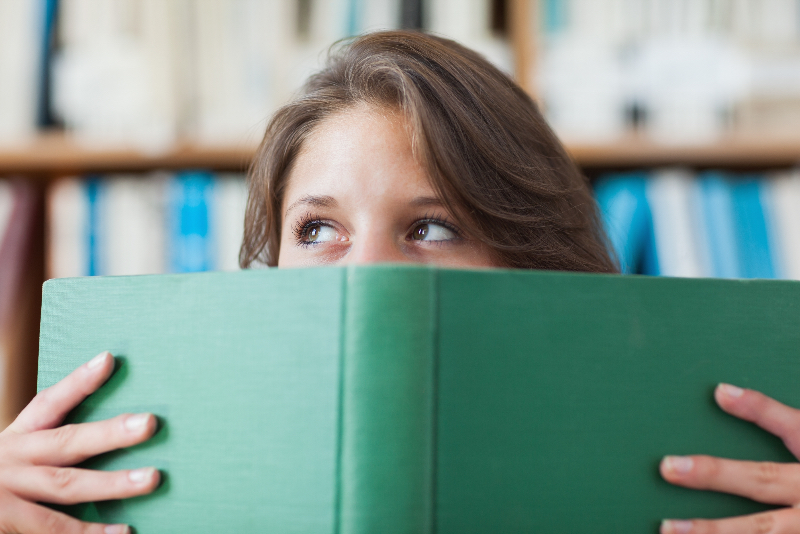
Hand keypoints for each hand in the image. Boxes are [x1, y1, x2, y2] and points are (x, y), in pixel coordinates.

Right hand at [0, 352, 158, 533]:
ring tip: (151, 479)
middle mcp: (12, 460)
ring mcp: (6, 492)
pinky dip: (89, 533)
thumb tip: (100, 419)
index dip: (79, 382)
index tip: (109, 360)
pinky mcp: (5, 521)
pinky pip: (52, 529)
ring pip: (66, 485)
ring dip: (112, 483)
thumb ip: (45, 444)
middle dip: (110, 433)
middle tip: (150, 422)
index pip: (49, 403)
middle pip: (67, 442)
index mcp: (16, 438)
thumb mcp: (10, 454)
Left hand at [660, 383, 799, 533]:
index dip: (759, 410)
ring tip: (669, 529)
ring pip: (762, 531)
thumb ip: (777, 418)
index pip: (792, 428)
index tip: (719, 392)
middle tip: (668, 467)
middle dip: (715, 474)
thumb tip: (722, 391)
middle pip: (764, 481)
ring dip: (715, 532)